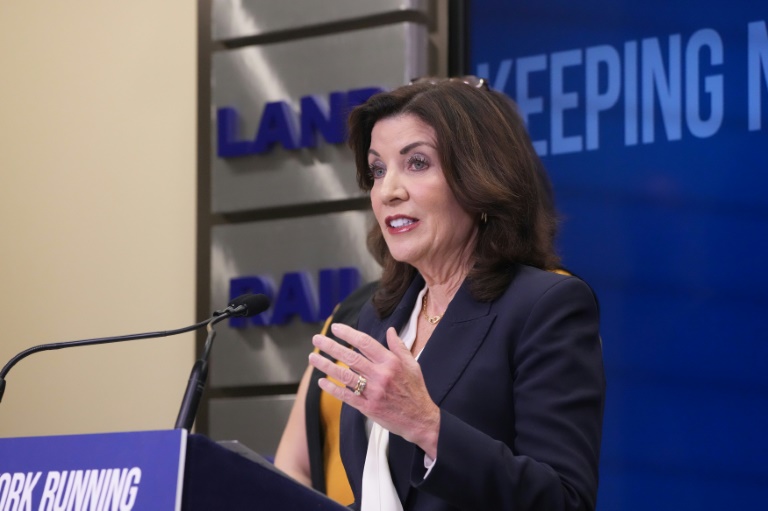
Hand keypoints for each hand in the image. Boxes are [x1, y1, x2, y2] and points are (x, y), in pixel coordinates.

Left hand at [308, 323, 439, 457]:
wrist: (420, 419)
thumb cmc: (416, 391)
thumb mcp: (412, 365)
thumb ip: (399, 347)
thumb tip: (390, 330)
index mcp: (391, 362)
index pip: (365, 343)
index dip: (348, 334)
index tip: (335, 328)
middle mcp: (381, 375)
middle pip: (351, 357)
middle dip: (331, 346)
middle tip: (317, 339)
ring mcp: (373, 392)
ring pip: (345, 376)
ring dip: (326, 365)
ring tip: (313, 357)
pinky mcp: (368, 407)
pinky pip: (346, 396)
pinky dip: (332, 389)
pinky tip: (321, 382)